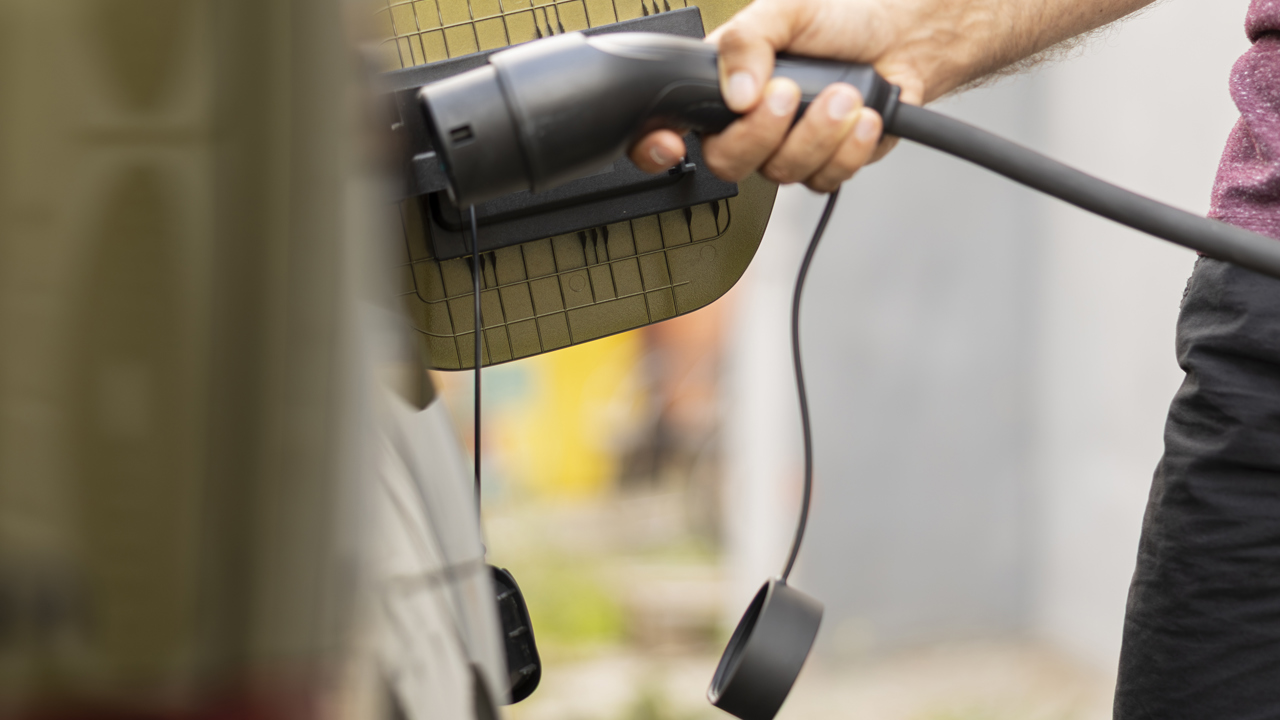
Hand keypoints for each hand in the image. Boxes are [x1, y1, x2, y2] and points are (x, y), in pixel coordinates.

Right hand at [629, 0, 926, 192]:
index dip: (656, 148)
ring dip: (820, 133)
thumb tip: (735, 92)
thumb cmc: (838, 19)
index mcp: (721, 87)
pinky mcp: (824, 166)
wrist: (900, 37)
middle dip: (764, 132)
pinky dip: (850, 148)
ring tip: (846, 94)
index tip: (671, 143)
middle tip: (790, 92)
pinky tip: (864, 116)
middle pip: (727, 163)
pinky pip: (824, 180)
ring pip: (782, 174)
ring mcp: (785, 151)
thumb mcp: (784, 9)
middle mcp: (746, 126)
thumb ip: (746, 41)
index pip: (670, 128)